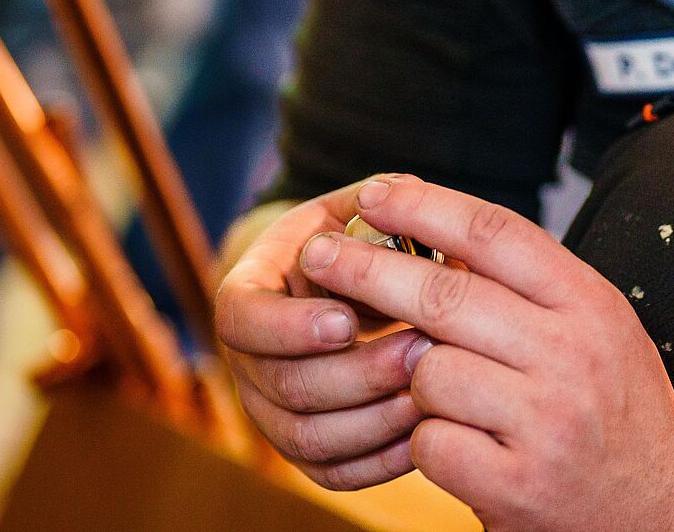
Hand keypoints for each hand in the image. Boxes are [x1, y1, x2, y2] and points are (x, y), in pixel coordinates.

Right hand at [213, 182, 432, 488]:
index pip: (241, 319)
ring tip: (433, 388)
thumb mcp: (356, 210)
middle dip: (357, 373)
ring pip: (309, 438)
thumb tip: (402, 200)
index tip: (345, 319)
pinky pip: (335, 472)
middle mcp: (247, 361)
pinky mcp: (307, 450)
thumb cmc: (354, 242)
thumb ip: (376, 203)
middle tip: (420, 348)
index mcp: (247, 293)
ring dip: (375, 418)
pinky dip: (381, 460)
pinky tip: (427, 432)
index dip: (289, 327)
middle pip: (285, 386)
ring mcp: (271, 412)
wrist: (340, 291)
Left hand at [303, 175, 673, 530]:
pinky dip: (429, 445)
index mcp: (590, 304)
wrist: (667, 506)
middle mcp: (572, 356)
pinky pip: (430, 443)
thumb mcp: (594, 327)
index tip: (372, 194)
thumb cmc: (615, 405)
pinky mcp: (517, 485)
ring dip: (416, 384)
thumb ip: (528, 286)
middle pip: (443, 297)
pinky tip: (462, 450)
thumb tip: (430, 232)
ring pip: (427, 373)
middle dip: (365, 272)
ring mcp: (544, 423)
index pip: (494, 235)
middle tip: (315, 257)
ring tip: (449, 400)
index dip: (424, 208)